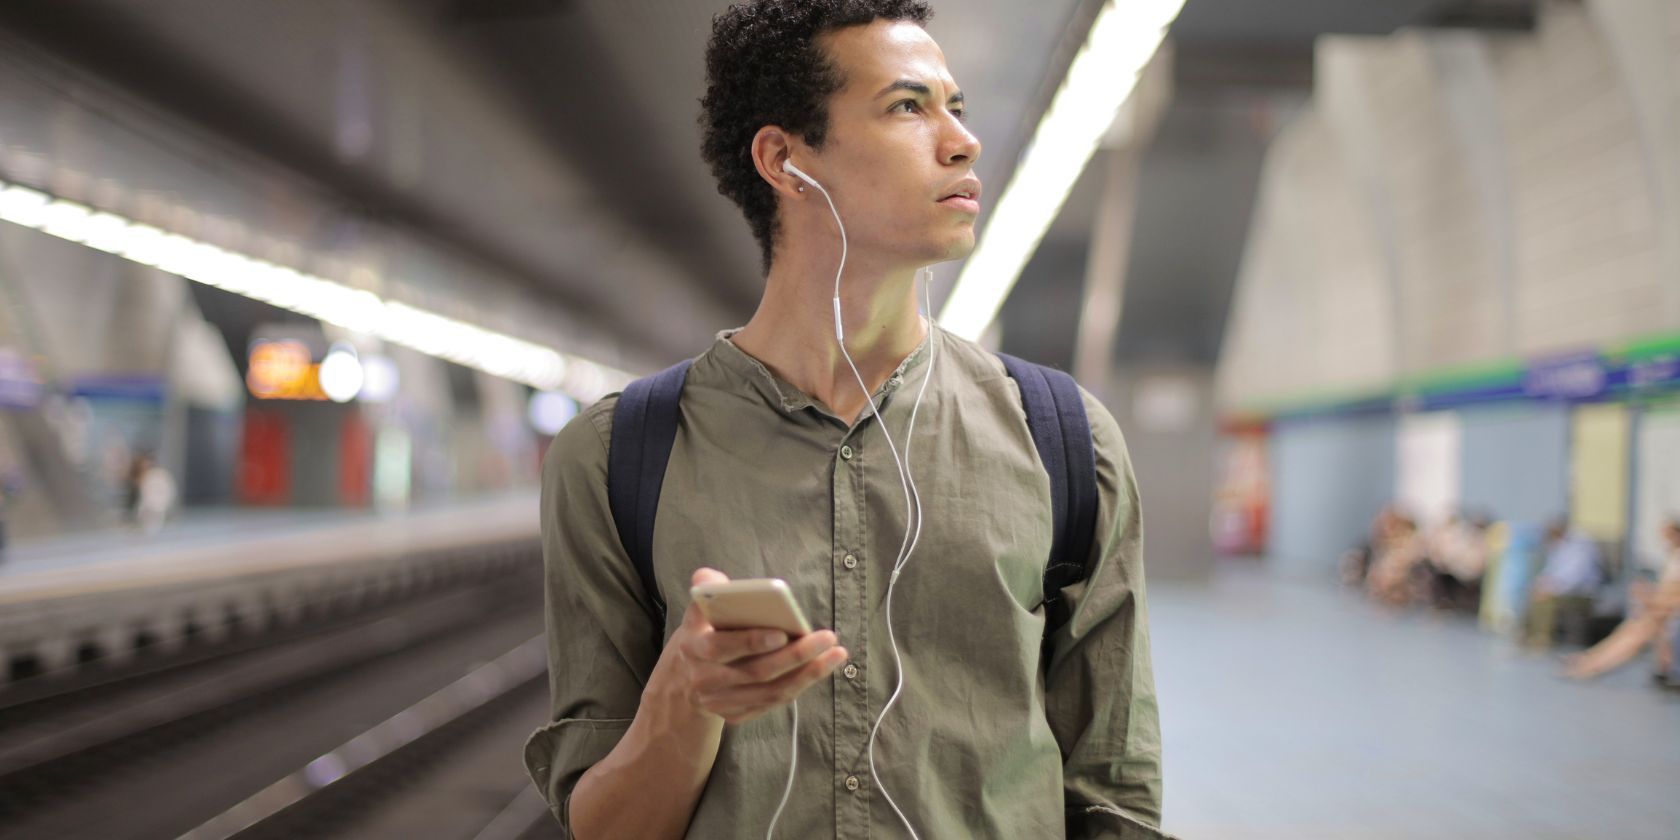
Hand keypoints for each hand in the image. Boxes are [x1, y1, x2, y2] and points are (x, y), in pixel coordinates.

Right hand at [655, 567, 847, 724]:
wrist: (682, 682)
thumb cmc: (700, 636)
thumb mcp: (695, 613)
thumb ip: (705, 591)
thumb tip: (711, 578)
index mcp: (694, 650)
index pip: (721, 648)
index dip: (751, 642)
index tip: (782, 632)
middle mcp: (707, 680)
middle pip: (756, 671)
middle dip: (795, 655)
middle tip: (827, 637)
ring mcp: (722, 702)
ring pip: (771, 691)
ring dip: (808, 674)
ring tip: (835, 653)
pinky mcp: (737, 715)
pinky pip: (773, 702)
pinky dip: (799, 685)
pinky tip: (821, 667)